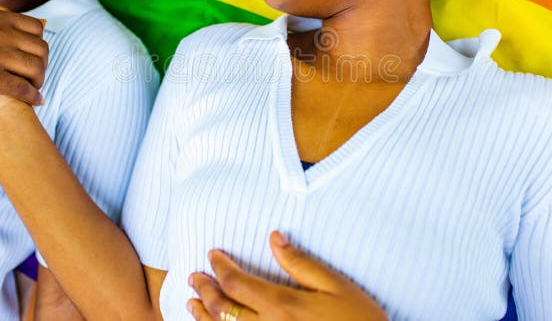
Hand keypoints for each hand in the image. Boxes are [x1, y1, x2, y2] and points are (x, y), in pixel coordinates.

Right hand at [0, 0, 46, 119]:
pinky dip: (33, 97)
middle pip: (41, 49)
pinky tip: (36, 101)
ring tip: (36, 87)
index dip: (39, 44)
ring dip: (40, 81)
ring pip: (36, 68)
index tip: (34, 56)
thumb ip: (2, 18)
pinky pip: (23, 88)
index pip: (37, 29)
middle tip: (38, 75)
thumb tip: (47, 20)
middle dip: (43, 64)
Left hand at [188, 231, 387, 320]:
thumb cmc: (359, 320)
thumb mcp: (336, 286)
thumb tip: (274, 238)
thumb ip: (301, 263)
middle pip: (223, 309)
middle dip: (204, 290)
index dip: (220, 267)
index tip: (213, 254)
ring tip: (192, 303)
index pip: (237, 283)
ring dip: (203, 316)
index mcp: (283, 306)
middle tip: (193, 276)